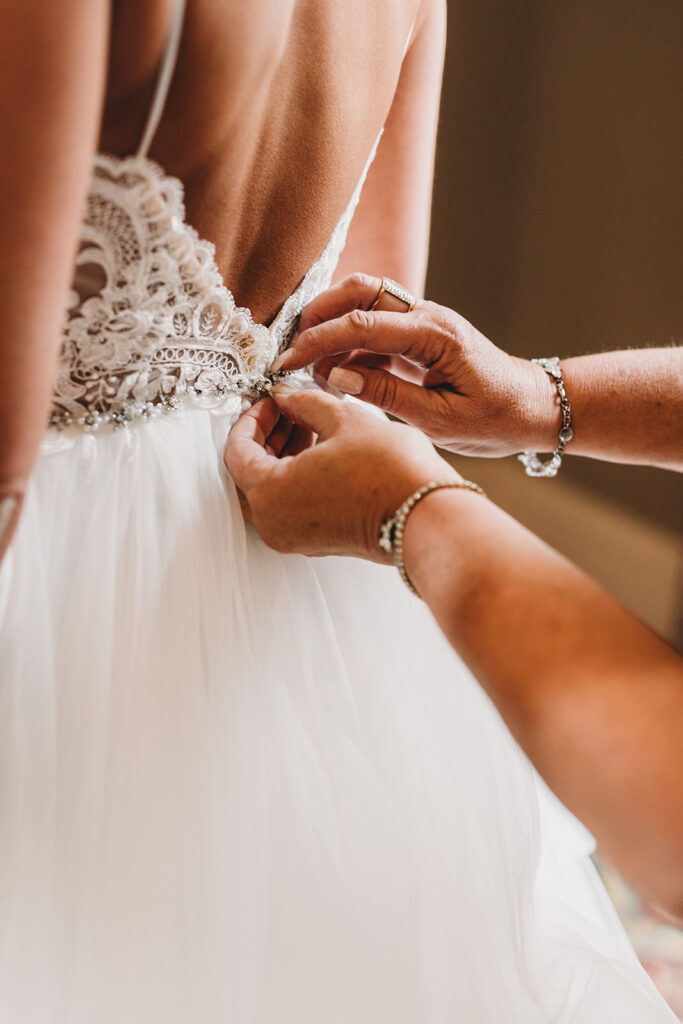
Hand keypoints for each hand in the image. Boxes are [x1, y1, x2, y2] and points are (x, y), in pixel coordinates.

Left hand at [223, 386, 458, 559]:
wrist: (428, 517)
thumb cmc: (389, 473)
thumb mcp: (342, 420)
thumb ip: (304, 404)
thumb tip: (288, 397)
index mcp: (268, 493)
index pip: (237, 450)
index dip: (251, 418)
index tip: (270, 400)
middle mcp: (273, 523)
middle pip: (248, 473)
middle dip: (264, 437)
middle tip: (285, 409)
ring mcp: (293, 537)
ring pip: (269, 491)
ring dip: (280, 456)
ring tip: (306, 424)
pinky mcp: (315, 542)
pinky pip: (289, 506)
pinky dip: (295, 477)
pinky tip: (320, 450)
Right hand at [274, 273, 557, 456]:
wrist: (531, 408)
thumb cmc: (493, 419)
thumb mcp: (438, 420)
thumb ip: (387, 394)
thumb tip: (338, 375)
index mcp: (434, 335)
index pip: (362, 325)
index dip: (318, 341)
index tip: (287, 363)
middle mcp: (427, 316)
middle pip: (359, 291)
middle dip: (317, 315)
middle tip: (291, 352)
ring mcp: (424, 319)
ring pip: (365, 299)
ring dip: (331, 322)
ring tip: (310, 365)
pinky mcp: (420, 332)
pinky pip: (376, 323)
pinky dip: (350, 340)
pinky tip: (338, 372)